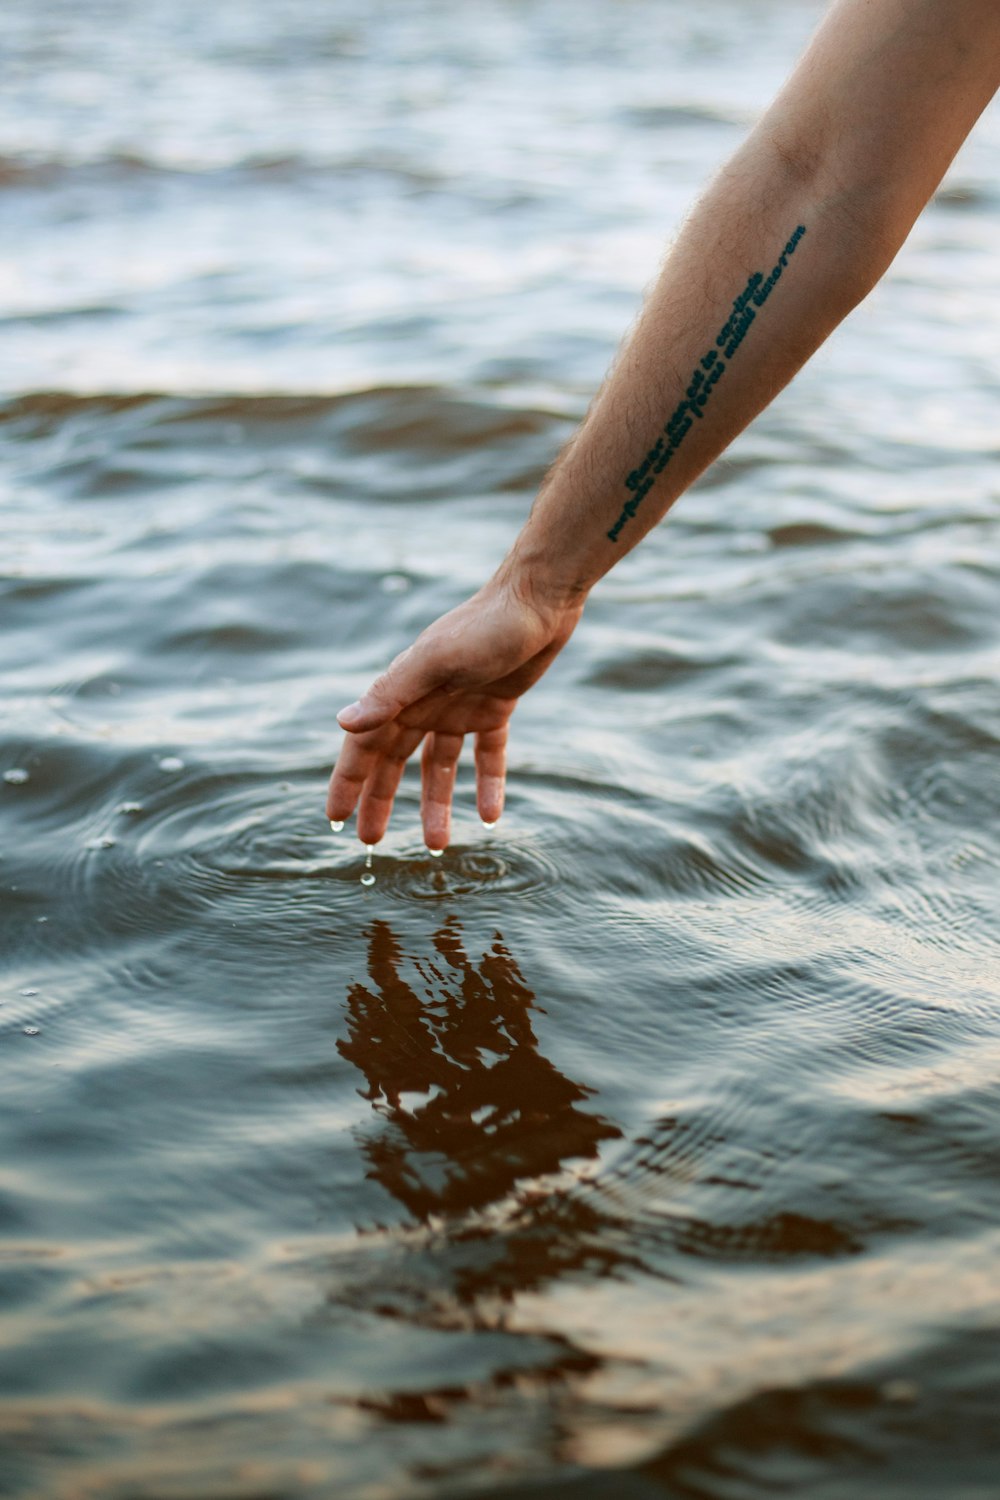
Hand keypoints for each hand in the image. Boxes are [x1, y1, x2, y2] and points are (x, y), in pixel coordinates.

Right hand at [327, 568, 583, 848]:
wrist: (539, 599)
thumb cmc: (485, 625)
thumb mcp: (436, 662)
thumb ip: (392, 694)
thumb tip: (344, 724)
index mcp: (402, 692)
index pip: (364, 746)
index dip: (347, 782)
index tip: (334, 819)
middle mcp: (424, 703)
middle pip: (395, 763)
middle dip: (382, 801)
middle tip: (373, 843)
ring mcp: (458, 708)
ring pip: (440, 767)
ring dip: (437, 803)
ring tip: (438, 845)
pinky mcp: (494, 709)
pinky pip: (487, 756)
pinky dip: (488, 784)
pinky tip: (492, 816)